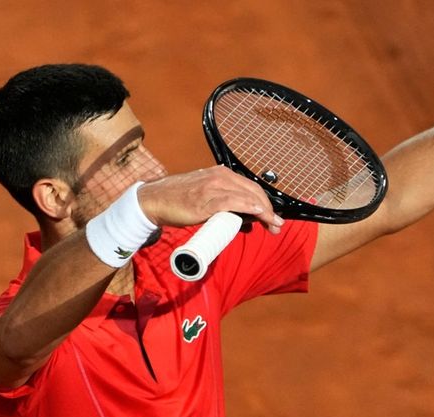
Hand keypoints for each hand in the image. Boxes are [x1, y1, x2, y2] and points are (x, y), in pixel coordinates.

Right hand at [136, 165, 283, 233]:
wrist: (156, 200)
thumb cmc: (181, 201)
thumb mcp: (208, 198)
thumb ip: (227, 206)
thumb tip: (248, 221)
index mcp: (221, 174)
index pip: (251, 187)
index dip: (266, 203)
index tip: (275, 217)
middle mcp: (219, 177)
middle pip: (253, 191)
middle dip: (268, 209)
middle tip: (277, 225)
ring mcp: (212, 187)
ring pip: (245, 197)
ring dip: (263, 212)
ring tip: (273, 226)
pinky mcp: (204, 200)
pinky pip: (231, 202)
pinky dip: (247, 207)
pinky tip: (259, 213)